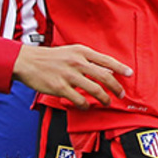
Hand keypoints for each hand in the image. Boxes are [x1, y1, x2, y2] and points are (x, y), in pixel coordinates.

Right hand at [12, 44, 131, 108]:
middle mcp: (77, 62)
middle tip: (121, 94)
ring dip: (104, 98)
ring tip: (107, 102)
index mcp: (81, 52)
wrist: (27, 61)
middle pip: (105, 76)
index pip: (106, 60)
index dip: (120, 68)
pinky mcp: (59, 87)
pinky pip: (79, 100)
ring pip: (95, 90)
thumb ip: (89, 59)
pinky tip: (87, 106)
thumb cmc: (51, 57)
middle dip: (116, 87)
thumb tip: (108, 70)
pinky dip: (86, 105)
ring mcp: (68, 75)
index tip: (129, 74)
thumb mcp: (72, 52)